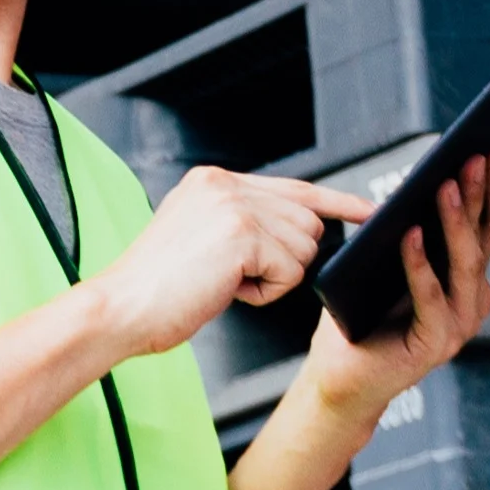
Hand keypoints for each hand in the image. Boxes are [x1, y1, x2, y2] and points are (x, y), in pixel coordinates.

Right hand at [77, 167, 370, 355]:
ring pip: (303, 248)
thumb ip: (241, 221)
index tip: (368, 210)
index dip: (336, 202)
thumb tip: (296, 228)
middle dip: (287, 261)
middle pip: (307, 222)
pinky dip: (265, 294)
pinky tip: (226, 291)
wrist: (120, 309)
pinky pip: (290, 272)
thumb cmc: (157, 289)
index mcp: (213, 180)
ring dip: (274, 279)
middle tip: (237, 277)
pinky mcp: (243, 235)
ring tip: (225, 283)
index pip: (294, 186)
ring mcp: (234, 206)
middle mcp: (225, 184)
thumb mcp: (197, 237)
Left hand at [304, 152, 489, 417]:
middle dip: (481, 194)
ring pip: (463, 266)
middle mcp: (472, 300)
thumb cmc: (361, 314)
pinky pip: (429, 298)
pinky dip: (420, 265)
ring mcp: (459, 326)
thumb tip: (417, 184)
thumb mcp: (387, 263)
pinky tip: (409, 235)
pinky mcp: (434, 345)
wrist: (342, 377)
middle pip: (484, 240)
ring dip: (455, 223)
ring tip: (445, 186)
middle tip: (477, 156)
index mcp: (467, 278)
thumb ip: (408, 233)